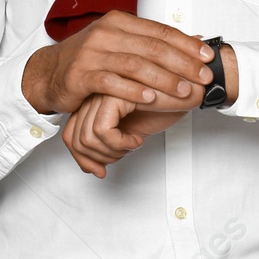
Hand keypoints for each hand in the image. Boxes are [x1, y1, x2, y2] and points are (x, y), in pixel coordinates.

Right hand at [22, 10, 215, 116]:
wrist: (49, 73)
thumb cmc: (89, 60)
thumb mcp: (119, 44)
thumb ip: (150, 43)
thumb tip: (192, 41)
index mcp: (119, 21)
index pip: (159, 31)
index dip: (186, 44)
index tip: (207, 57)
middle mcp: (106, 33)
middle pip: (152, 47)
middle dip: (182, 63)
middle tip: (202, 76)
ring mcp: (92, 53)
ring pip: (135, 65)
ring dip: (163, 79)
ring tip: (183, 91)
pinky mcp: (81, 74)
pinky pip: (112, 83)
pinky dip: (133, 91)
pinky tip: (150, 99)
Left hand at [62, 94, 192, 177]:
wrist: (188, 89)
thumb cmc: (164, 106)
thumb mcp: (128, 130)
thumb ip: (105, 143)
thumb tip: (90, 169)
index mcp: (93, 99)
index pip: (70, 135)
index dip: (83, 158)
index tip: (100, 169)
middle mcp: (93, 94)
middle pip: (75, 139)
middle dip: (99, 158)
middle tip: (123, 154)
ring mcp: (101, 93)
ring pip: (87, 138)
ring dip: (112, 152)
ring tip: (132, 144)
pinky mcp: (113, 94)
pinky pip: (102, 132)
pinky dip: (121, 144)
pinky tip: (138, 138)